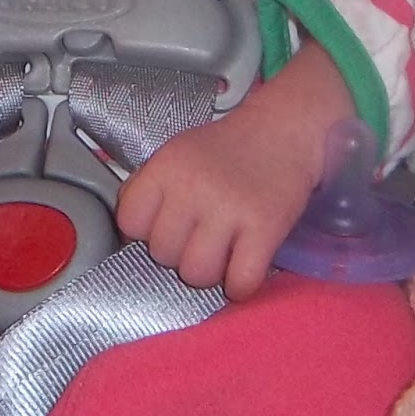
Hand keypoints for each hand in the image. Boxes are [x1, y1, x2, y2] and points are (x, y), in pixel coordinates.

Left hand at [115, 40, 354, 300]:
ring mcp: (229, 208)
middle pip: (163, 254)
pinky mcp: (265, 228)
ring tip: (223, 253)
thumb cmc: (226, 149)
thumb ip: (151, 188)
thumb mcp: (176, 154)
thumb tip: (133, 234)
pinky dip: (241, 284)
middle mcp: (193, 187)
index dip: (147, 231)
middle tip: (202, 236)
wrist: (284, 130)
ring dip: (210, 272)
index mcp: (166, 167)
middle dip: (180, 252)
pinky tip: (244, 267)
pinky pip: (241, 282)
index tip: (168, 225)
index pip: (130, 223)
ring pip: (197, 274)